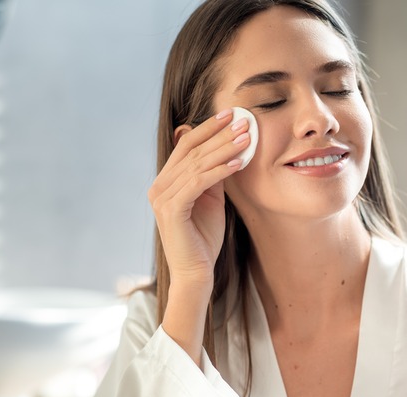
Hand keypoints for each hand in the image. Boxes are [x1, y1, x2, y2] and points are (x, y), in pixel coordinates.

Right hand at [148, 109, 250, 286]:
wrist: (196, 272)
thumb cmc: (204, 237)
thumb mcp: (211, 198)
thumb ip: (213, 174)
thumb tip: (227, 147)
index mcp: (166, 181)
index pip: (186, 146)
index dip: (208, 128)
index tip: (231, 114)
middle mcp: (159, 186)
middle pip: (192, 150)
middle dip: (220, 134)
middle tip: (244, 121)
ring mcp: (162, 197)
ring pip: (197, 164)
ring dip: (224, 149)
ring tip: (247, 138)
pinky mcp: (171, 209)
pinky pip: (198, 183)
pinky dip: (220, 171)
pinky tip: (239, 163)